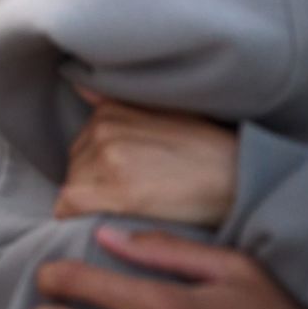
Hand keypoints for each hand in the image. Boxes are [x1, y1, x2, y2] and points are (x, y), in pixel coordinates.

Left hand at [55, 88, 237, 225]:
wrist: (237, 177)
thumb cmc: (206, 150)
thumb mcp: (161, 113)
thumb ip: (117, 104)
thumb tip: (79, 85)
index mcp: (111, 110)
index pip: (82, 144)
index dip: (95, 167)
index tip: (117, 181)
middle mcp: (103, 130)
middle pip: (75, 165)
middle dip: (90, 183)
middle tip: (125, 199)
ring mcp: (107, 158)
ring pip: (73, 185)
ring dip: (87, 200)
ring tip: (121, 211)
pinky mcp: (117, 191)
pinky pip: (70, 205)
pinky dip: (72, 216)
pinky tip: (91, 223)